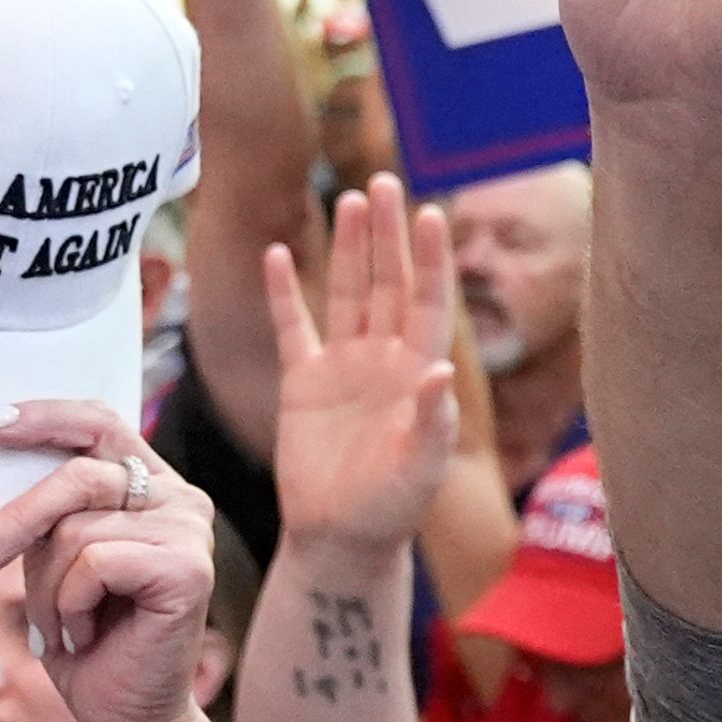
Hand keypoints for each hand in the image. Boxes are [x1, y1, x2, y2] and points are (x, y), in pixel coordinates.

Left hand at [0, 401, 225, 721]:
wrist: (124, 717)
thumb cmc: (85, 640)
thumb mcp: (54, 561)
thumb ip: (48, 514)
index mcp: (151, 486)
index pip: (100, 423)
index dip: (46, 417)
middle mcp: (180, 499)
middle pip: (78, 474)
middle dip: (15, 521)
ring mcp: (190, 531)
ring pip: (77, 527)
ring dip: (49, 587)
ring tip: (65, 624)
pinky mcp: (189, 569)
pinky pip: (95, 562)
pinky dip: (71, 605)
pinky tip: (89, 635)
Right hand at [262, 176, 462, 554]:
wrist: (340, 540)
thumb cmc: (390, 510)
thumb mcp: (419, 470)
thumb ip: (431, 423)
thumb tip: (442, 372)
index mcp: (418, 373)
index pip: (428, 302)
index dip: (431, 259)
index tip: (432, 213)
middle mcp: (385, 360)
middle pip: (388, 283)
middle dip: (388, 235)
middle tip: (385, 181)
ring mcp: (344, 367)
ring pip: (347, 293)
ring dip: (349, 248)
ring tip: (350, 198)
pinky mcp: (303, 382)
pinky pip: (293, 326)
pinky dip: (285, 292)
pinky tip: (279, 252)